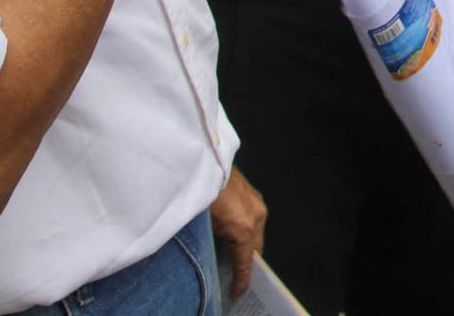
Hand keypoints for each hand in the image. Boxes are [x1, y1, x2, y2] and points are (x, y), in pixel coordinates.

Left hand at [209, 165, 266, 298]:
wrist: (201, 160)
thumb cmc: (197, 195)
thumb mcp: (201, 228)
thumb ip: (212, 245)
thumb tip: (212, 259)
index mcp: (244, 229)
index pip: (246, 262)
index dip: (242, 280)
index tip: (237, 293)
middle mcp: (257, 217)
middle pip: (255, 249)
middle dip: (246, 264)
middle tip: (234, 278)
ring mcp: (257, 203)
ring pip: (256, 233)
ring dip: (246, 246)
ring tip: (232, 258)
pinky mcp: (253, 194)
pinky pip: (254, 219)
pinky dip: (246, 231)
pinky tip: (233, 235)